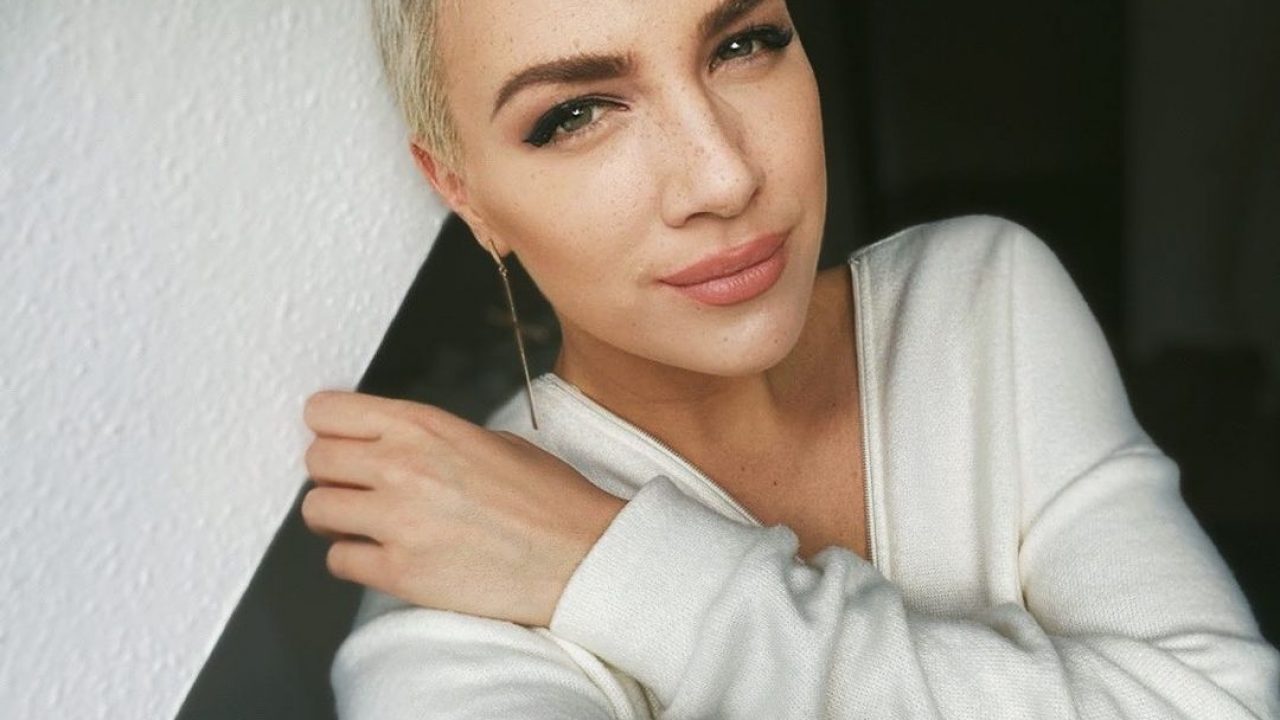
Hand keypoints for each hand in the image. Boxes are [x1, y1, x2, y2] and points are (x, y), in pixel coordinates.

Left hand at [300, 389, 626, 627]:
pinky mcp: (400, 572)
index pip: (327, 411)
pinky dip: (356, 560)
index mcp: (424, 425)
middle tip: (356, 487)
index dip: (328, 428)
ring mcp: (397, 520)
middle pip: (315, 459)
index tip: (340, 441)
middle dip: (332, 474)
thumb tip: (382, 446)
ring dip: (338, 519)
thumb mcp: (490, 441)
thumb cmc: (548, 500)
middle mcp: (402, 466)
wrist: (582, 556)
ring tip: (370, 525)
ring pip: (316, 509)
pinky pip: (339, 560)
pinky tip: (387, 556)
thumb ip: (427, 439)